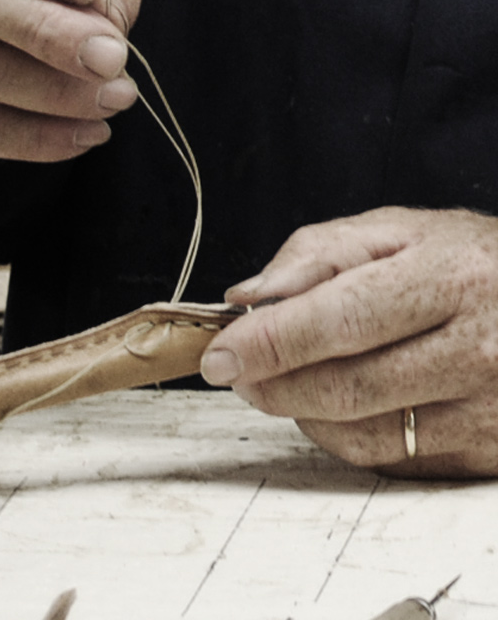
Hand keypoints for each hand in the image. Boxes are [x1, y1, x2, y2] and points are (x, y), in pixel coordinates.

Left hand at [200, 206, 497, 478]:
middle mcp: (479, 349)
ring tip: (279, 382)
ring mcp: (489, 409)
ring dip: (301, 414)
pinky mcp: (489, 451)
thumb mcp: (396, 230)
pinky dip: (343, 436)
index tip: (220, 354)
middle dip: (273, 385)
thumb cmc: (466, 261)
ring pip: (364, 435)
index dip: (269, 342)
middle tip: (236, 372)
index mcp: (450, 278)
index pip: (340, 320)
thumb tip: (248, 297)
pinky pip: (393, 460)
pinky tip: (333, 405)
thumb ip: (315, 254)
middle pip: (347, 388)